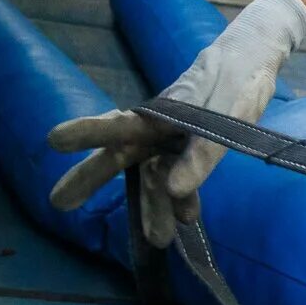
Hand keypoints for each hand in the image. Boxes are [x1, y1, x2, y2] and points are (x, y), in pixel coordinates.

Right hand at [47, 0, 305, 242]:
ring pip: (153, 176)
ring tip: (156, 240)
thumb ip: (200, 155)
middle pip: (119, 157)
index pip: (116, 127)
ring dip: (154, 206)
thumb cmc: (234, 81)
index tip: (52, 139)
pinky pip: (181, 177)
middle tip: (58, 203)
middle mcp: (157, 129)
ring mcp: (172, 140)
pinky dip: (184, 198)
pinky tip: (187, 218)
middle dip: (90, 178)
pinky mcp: (191, 149)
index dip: (85, 133)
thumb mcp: (224, 118)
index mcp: (157, 113)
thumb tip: (174, 192)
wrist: (253, 63)